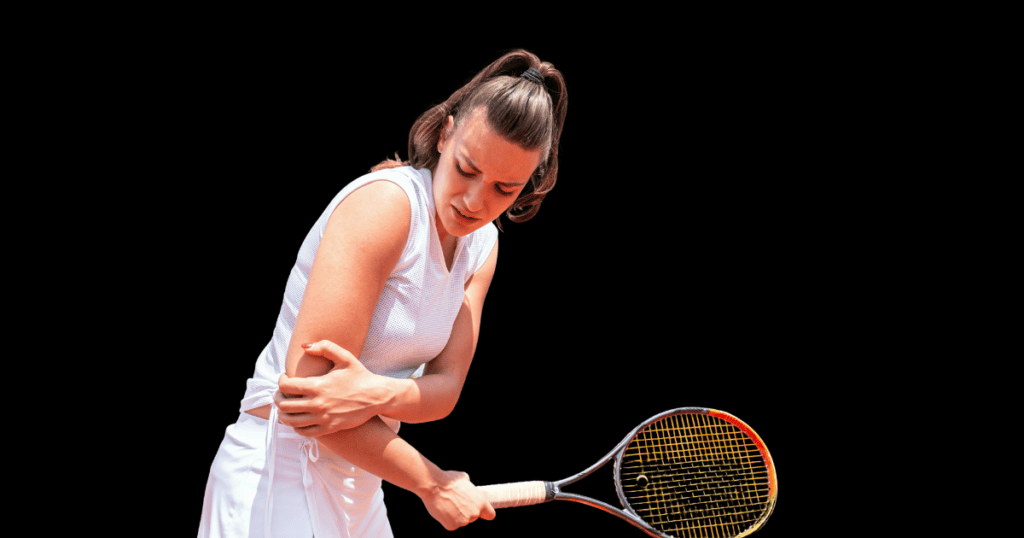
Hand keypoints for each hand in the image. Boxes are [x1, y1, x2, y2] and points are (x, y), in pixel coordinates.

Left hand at [275, 340, 392, 435]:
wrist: (376, 396)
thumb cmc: (359, 375)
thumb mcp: (344, 357)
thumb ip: (324, 347)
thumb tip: (304, 346)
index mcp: (318, 386)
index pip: (287, 386)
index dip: (280, 381)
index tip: (284, 378)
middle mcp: (318, 404)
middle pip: (284, 405)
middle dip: (277, 398)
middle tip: (280, 394)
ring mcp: (323, 418)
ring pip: (291, 421)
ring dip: (282, 414)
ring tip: (284, 408)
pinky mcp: (329, 428)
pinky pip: (304, 432)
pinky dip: (296, 426)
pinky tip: (297, 419)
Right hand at [419, 471, 495, 530]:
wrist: (434, 486)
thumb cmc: (448, 480)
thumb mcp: (464, 479)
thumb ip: (469, 487)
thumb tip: (467, 486)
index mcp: (481, 503)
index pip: (490, 515)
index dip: (485, 513)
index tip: (481, 513)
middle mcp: (474, 514)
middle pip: (472, 517)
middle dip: (466, 512)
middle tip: (456, 503)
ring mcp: (463, 521)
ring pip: (461, 521)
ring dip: (456, 516)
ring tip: (447, 504)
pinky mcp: (452, 526)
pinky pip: (451, 524)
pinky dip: (446, 519)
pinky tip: (442, 510)